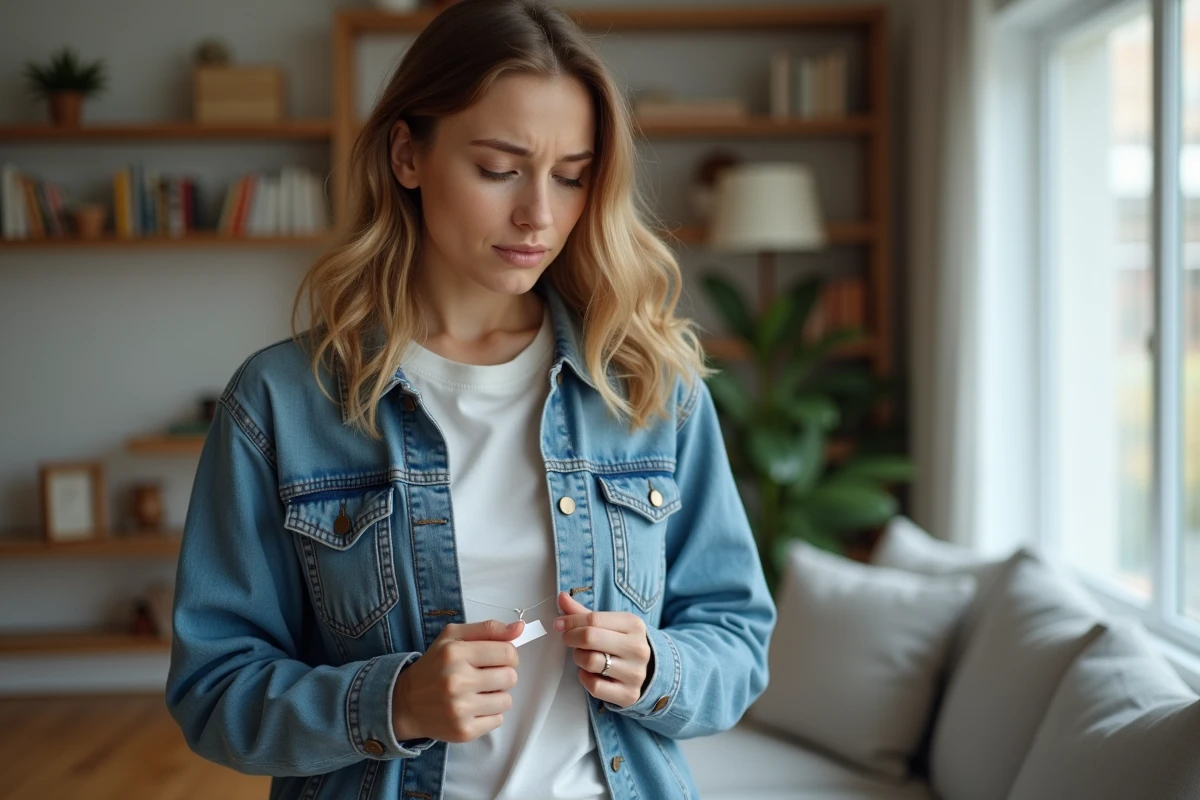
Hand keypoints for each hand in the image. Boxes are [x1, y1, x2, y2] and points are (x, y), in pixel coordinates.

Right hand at [392, 618, 523, 743]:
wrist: (406, 703)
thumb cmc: (434, 666)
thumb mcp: (453, 637)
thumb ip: (488, 629)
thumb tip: (519, 628)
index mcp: (455, 653)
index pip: (508, 652)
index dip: (508, 655)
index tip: (498, 658)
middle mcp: (457, 681)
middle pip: (510, 677)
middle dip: (502, 675)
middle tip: (485, 676)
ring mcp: (460, 709)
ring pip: (506, 700)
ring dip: (497, 696)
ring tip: (478, 692)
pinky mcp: (464, 731)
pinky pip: (498, 720)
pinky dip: (489, 714)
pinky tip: (473, 708)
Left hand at [555, 591, 651, 708]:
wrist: (649, 671)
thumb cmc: (623, 643)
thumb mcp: (610, 624)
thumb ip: (584, 613)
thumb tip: (562, 597)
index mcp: (633, 625)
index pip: (593, 619)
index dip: (570, 621)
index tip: (559, 624)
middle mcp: (637, 648)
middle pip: (589, 638)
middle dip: (571, 638)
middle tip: (569, 639)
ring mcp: (635, 672)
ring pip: (590, 662)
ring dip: (578, 658)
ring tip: (583, 656)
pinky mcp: (629, 694)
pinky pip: (594, 686)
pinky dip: (585, 678)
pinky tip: (590, 673)